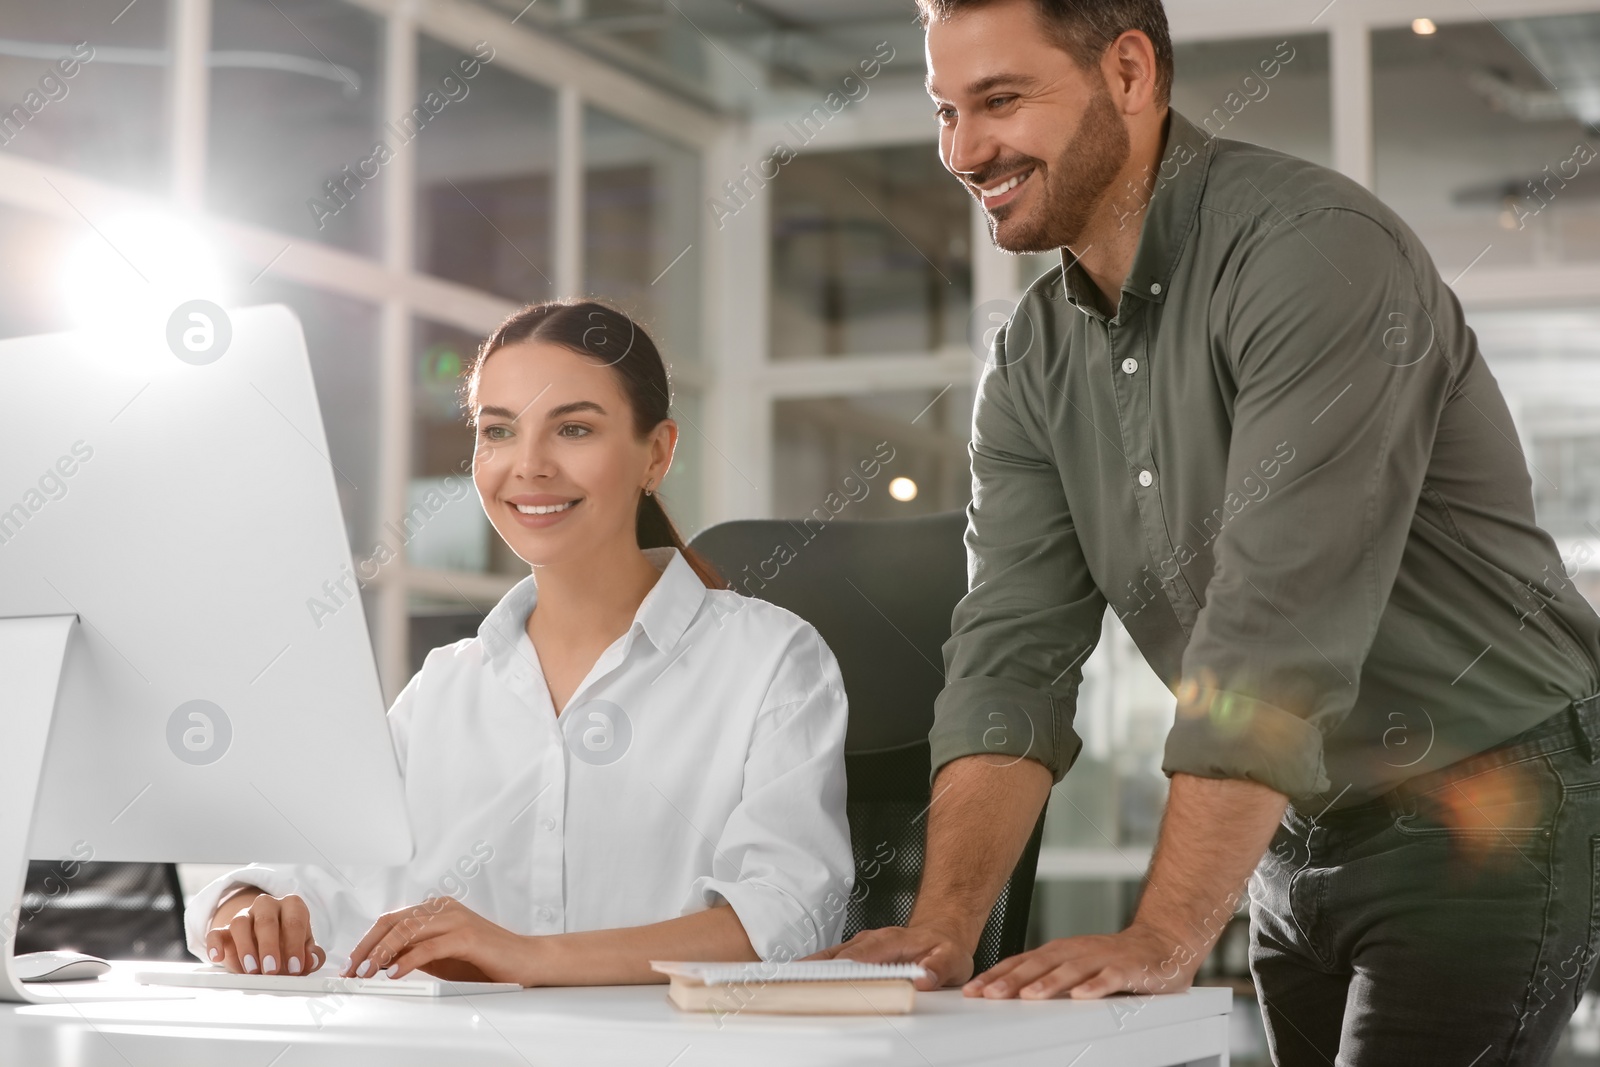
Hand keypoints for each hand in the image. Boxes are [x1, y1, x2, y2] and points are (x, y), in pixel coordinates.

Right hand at [205, 890, 323, 975]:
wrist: (266, 939)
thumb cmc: (290, 942)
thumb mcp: (305, 948)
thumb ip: (313, 955)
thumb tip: (312, 960)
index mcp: (292, 906)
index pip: (294, 921)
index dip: (295, 945)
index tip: (295, 968)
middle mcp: (267, 906)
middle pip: (266, 920)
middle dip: (269, 947)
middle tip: (272, 970)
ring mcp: (244, 915)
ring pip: (240, 924)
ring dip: (246, 948)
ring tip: (252, 970)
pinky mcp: (224, 929)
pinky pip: (216, 932)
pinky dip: (215, 945)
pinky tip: (218, 958)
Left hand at [343, 897, 534, 984]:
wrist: (525, 960)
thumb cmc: (484, 959)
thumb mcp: (440, 956)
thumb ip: (413, 952)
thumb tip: (378, 961)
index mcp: (436, 909)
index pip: (391, 919)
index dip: (368, 940)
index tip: (352, 961)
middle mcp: (444, 909)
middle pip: (394, 923)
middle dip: (368, 947)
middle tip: (353, 969)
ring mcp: (456, 919)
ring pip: (407, 931)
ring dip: (381, 953)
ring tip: (367, 971)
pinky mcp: (466, 936)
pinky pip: (429, 947)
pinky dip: (407, 960)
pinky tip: (394, 973)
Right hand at [807, 919, 973, 990]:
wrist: (942, 930)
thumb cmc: (943, 945)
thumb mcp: (951, 958)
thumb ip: (938, 967)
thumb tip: (924, 978)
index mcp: (890, 941)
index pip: (861, 955)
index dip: (843, 966)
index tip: (827, 977)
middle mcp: (871, 941)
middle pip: (837, 955)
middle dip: (814, 967)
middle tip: (792, 980)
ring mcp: (861, 946)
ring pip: (829, 956)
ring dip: (808, 968)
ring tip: (785, 981)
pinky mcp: (856, 954)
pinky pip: (831, 961)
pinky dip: (813, 970)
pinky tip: (798, 980)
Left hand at [965, 922, 1200, 999]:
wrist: (1163, 943)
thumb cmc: (1115, 959)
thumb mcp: (1075, 966)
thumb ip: (1048, 977)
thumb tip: (1008, 993)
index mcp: (1061, 952)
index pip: (1022, 962)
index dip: (996, 975)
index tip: (973, 990)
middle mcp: (1077, 951)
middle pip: (1039, 964)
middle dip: (1012, 980)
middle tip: (989, 994)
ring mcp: (1102, 958)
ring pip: (1071, 970)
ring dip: (1048, 983)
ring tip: (1028, 997)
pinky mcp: (1129, 969)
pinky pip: (1110, 978)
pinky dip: (1096, 986)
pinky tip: (1082, 996)